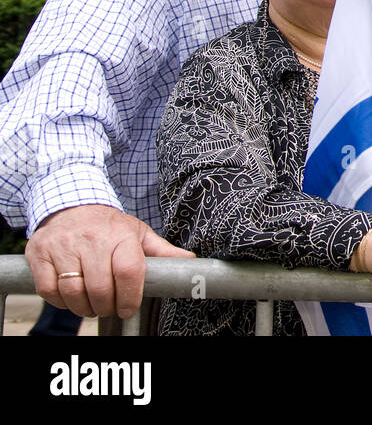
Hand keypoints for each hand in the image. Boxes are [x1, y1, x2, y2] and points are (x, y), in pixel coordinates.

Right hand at [25, 204, 195, 318]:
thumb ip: (161, 251)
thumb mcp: (138, 233)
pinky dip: (59, 301)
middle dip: (106, 307)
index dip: (129, 298)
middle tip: (109, 308)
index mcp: (121, 236)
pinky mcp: (39, 253)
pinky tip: (70, 297)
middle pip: (99, 288)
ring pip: (72, 291)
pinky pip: (48, 289)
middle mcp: (91, 240)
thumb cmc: (108, 225)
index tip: (128, 308)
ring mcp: (63, 246)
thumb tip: (191, 261)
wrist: (71, 204)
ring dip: (83, 307)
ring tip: (91, 305)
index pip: (128, 273)